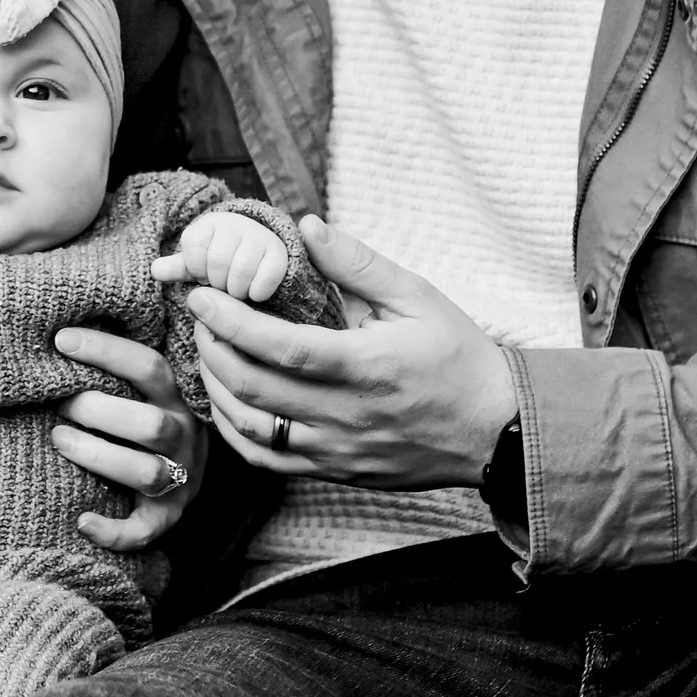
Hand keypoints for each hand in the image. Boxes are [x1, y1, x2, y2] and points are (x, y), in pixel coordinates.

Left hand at [51, 326, 208, 554]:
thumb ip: (118, 361)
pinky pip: (144, 530)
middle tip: (59, 403)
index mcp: (177, 396)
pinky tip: (81, 521)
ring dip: (97, 456)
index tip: (61, 340)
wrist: (187, 468)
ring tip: (58, 439)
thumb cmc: (144, 409)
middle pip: (148, 424)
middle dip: (97, 410)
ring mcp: (179, 478)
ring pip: (146, 473)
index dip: (106, 351)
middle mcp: (183, 436)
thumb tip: (62, 326)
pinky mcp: (166, 516)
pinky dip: (113, 531)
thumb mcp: (145, 383)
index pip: (148, 366)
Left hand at [157, 210, 289, 304]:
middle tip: (221, 286)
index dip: (196, 267)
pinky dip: (257, 293)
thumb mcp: (198, 261)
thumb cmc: (222, 258)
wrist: (260, 250)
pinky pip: (265, 279)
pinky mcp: (280, 254)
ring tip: (236, 291)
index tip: (203, 275)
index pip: (193, 246)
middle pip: (217, 261)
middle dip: (217, 282)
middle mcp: (236, 224)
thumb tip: (154, 270)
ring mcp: (260, 237)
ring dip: (236, 291)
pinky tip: (254, 294)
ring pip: (240, 271)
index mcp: (210, 224)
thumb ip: (177, 266)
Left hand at [183, 217, 516, 488]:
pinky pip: (267, 460)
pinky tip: (227, 400)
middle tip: (200, 317)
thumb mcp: (418, 297)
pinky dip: (234, 431)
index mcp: (367, 367)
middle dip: (212, 347)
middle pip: (254, 387)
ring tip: (209, 352)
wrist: (496, 429)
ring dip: (216, 387)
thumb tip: (305, 226)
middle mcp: (347, 414)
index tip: (201, 296)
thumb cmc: (458, 358)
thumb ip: (357, 263)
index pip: (280, 347)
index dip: (230, 321)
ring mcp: (338, 449)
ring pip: (251, 428)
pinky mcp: (336, 471)